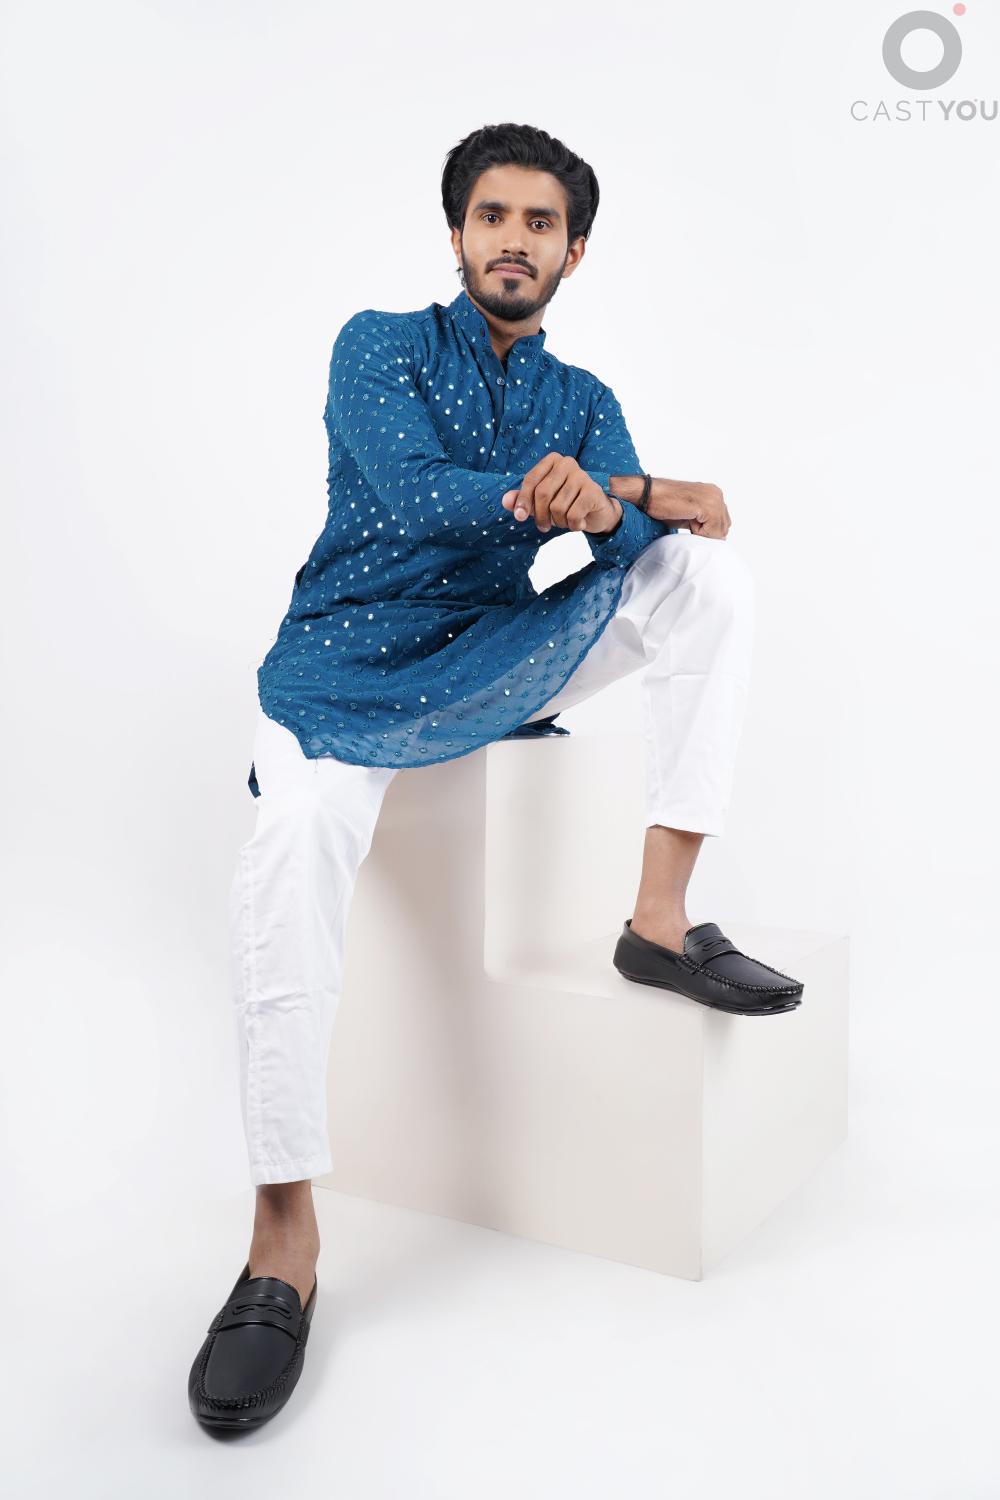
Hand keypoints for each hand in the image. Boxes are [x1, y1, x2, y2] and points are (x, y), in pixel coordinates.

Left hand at [500, 453, 621, 534]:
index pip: (531, 480)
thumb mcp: (541, 502)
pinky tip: (579, 523)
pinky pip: (573, 515)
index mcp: (552, 461)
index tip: (519, 517)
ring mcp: (582, 476)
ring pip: (557, 507)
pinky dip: (573, 525)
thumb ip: (522, 500)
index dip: (522, 500)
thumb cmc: (566, 502)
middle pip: (542, 494)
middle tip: (543, 526)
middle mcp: (567, 463)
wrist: (597, 511)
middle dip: (540, 515)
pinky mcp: (593, 491)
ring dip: (558, 522)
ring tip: (565, 521)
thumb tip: (505, 501)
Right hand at [649, 480, 730, 538]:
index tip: (692, 524)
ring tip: (687, 519)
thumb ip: (705, 521)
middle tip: (689, 522)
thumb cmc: (664, 504)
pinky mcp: (706, 506)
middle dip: (707, 533)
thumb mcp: (690, 514)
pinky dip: (698, 531)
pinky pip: (711, 531)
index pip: (724, 522)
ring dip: (702, 532)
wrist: (648, 494)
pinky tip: (687, 519)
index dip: (709, 531)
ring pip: (718, 531)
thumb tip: (716, 537)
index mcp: (714, 493)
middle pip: (723, 527)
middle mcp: (717, 493)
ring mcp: (713, 498)